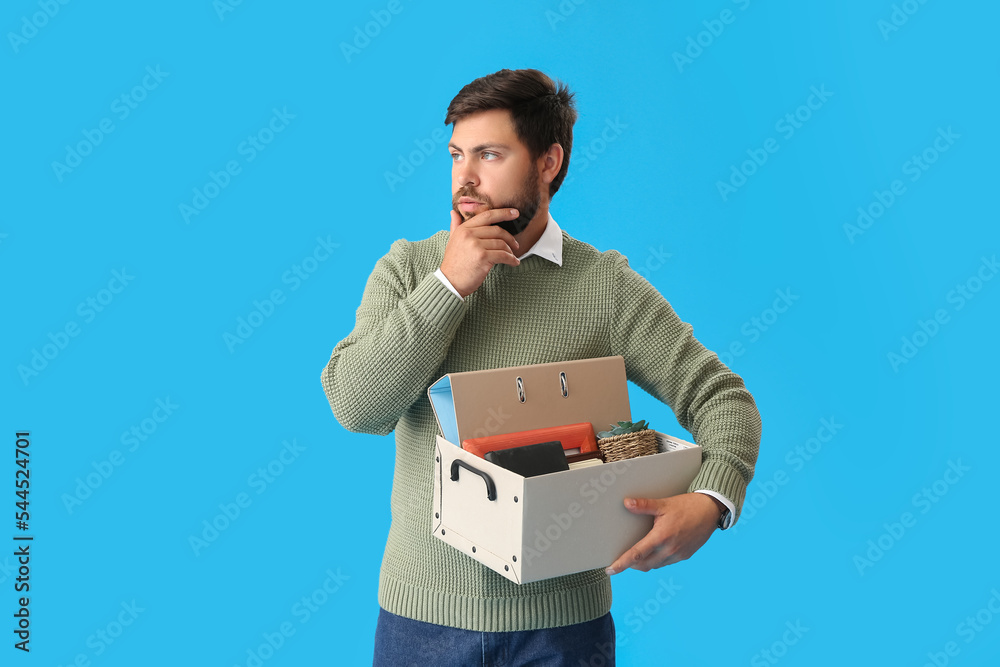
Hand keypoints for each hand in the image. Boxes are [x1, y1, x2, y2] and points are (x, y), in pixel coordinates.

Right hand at [440, 208, 520, 296]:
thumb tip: (453, 212)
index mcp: (463, 229)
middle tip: (516, 245)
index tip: (515, 213)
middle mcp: (469, 234)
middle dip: (510, 238)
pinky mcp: (482, 257)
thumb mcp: (452, 241)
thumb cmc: (453, 264)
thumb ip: (455, 226)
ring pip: (501, 243)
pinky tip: (514, 263)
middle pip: (497, 230)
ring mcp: (476, 245)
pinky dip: (511, 259)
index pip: (487, 216)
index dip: (503, 213)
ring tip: (513, 256)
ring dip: (510, 251)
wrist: (450, 283)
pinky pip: (503, 255)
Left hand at [605, 493, 719, 574]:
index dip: (622, 564)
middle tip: (621, 560)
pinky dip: (657, 560)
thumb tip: (627, 503)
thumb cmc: (687, 506)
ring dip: (644, 563)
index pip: (636, 555)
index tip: (610, 570)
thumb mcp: (664, 504)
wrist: (711, 511)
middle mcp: (669, 550)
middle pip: (644, 565)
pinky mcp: (685, 556)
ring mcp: (678, 554)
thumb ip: (644, 506)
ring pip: (655, 565)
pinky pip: (666, 563)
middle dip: (631, 565)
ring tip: (637, 555)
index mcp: (661, 537)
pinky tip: (654, 552)